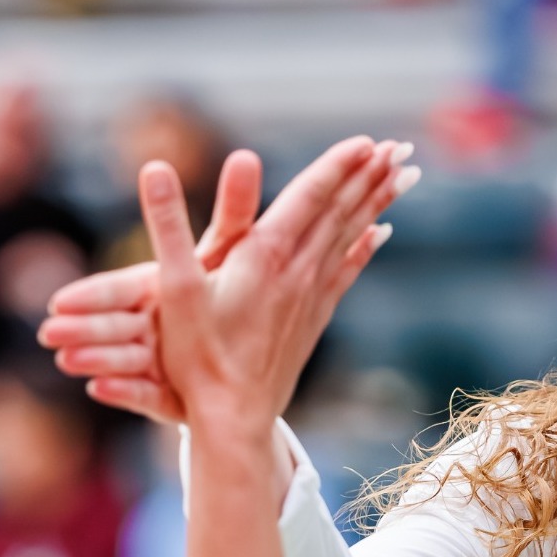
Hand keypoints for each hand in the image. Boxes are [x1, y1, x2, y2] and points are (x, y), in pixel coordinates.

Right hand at [39, 137, 417, 424]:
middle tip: (403, 148)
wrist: (233, 417)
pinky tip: (380, 235)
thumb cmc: (197, 355)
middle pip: (342, 212)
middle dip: (370, 176)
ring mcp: (311, 296)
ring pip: (351, 237)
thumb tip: (152, 167)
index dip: (338, 165)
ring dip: (376, 203)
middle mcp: (298, 271)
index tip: (369, 140)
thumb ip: (166, 224)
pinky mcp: (312, 319)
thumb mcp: (173, 286)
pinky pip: (346, 272)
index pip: (310, 196)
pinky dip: (364, 247)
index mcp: (266, 255)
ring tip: (404, 176)